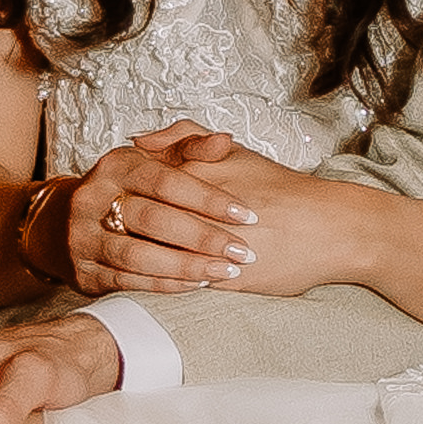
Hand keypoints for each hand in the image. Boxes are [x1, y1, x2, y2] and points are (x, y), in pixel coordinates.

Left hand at [69, 120, 374, 298]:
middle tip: (93, 235)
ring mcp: (213, 248)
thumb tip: (137, 139)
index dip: (116, 197)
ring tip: (113, 263)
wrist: (329, 227)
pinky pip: (182, 284)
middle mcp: (202, 210)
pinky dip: (161, 284)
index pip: (139, 187)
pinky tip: (145, 284)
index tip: (102, 203)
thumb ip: (184, 139)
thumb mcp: (234, 153)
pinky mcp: (227, 280)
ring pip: (155, 257)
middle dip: (113, 231)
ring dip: (133, 261)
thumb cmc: (281, 188)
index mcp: (199, 177)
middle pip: (139, 222)